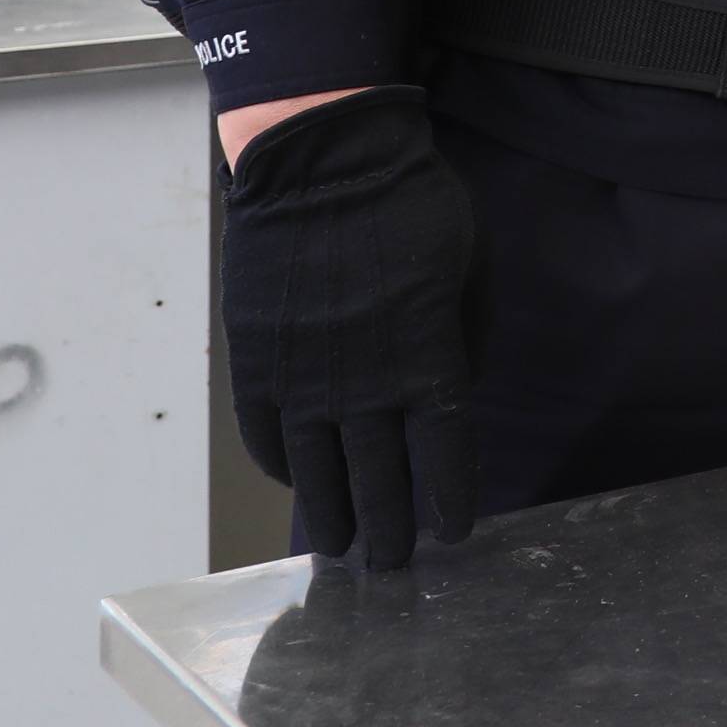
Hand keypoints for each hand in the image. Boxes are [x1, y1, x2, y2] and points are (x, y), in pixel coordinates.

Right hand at [219, 87, 477, 567]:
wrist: (322, 161)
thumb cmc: (410, 204)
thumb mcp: (470, 265)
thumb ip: (465, 336)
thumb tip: (459, 390)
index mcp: (428, 355)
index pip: (444, 450)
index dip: (448, 498)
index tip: (452, 531)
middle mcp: (366, 379)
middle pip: (380, 476)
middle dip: (388, 528)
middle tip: (390, 565)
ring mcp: (304, 373)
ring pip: (319, 469)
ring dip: (330, 513)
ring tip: (338, 549)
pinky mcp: (256, 358)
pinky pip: (267, 431)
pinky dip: (281, 464)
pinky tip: (295, 481)